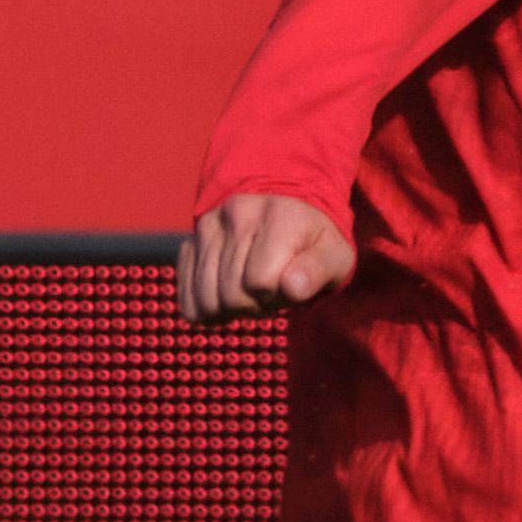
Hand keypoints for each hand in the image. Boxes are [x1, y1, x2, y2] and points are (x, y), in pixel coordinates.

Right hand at [180, 192, 355, 325]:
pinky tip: (226, 297)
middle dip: (254, 304)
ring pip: (206, 298)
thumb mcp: (335, 257)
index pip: (259, 281)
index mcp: (279, 216)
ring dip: (230, 307)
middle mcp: (238, 212)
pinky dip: (205, 309)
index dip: (276, 295)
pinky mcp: (190, 241)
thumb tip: (292, 287)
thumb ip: (318, 271)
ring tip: (251, 289)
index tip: (289, 284)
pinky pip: (187, 298)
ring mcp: (208, 225)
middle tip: (270, 289)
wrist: (287, 215)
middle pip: (231, 294)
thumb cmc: (314, 244)